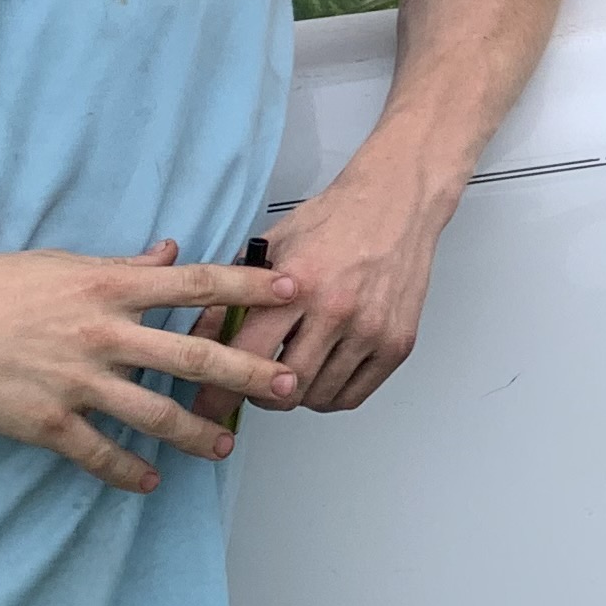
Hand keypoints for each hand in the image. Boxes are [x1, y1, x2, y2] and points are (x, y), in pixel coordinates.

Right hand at [0, 242, 301, 490]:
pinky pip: (101, 453)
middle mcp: (103, 332)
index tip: (295, 288)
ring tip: (227, 446)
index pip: (195, 282)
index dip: (249, 285)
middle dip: (247, 371)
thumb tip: (170, 253)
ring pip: (156, 413)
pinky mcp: (49, 423)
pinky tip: (151, 483)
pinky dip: (129, 471)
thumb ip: (120, 264)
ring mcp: (78, 381)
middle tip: (289, 386)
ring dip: (199, 432)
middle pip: (193, 352)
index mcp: (108, 285)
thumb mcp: (58, 262)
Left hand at [210, 176, 448, 413]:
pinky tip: (322, 377)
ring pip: (318, 398)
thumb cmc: (336, 218)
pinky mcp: (398, 343)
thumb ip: (239, 289)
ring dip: (298, 395)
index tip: (211, 404)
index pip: (248, 355)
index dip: (222, 389)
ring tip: (291, 376)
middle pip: (285, 389)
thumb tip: (208, 334)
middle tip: (254, 388)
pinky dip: (331, 396)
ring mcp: (371, 329)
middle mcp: (337, 310)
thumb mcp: (274, 243)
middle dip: (260, 396)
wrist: (397, 201)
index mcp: (298, 283)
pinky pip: (353, 396)